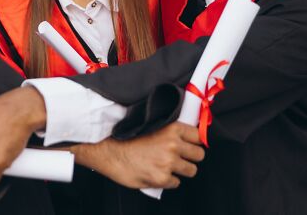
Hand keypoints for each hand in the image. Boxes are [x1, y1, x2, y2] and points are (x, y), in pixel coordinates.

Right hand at [71, 122, 204, 188]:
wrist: (107, 150)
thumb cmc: (125, 137)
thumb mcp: (150, 125)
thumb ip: (168, 131)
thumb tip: (183, 138)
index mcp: (171, 128)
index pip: (199, 136)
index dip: (195, 141)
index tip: (191, 144)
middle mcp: (173, 145)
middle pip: (199, 155)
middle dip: (191, 157)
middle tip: (180, 157)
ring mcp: (168, 163)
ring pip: (191, 170)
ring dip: (181, 170)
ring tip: (167, 166)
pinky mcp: (161, 178)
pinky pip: (176, 182)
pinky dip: (168, 180)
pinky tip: (156, 173)